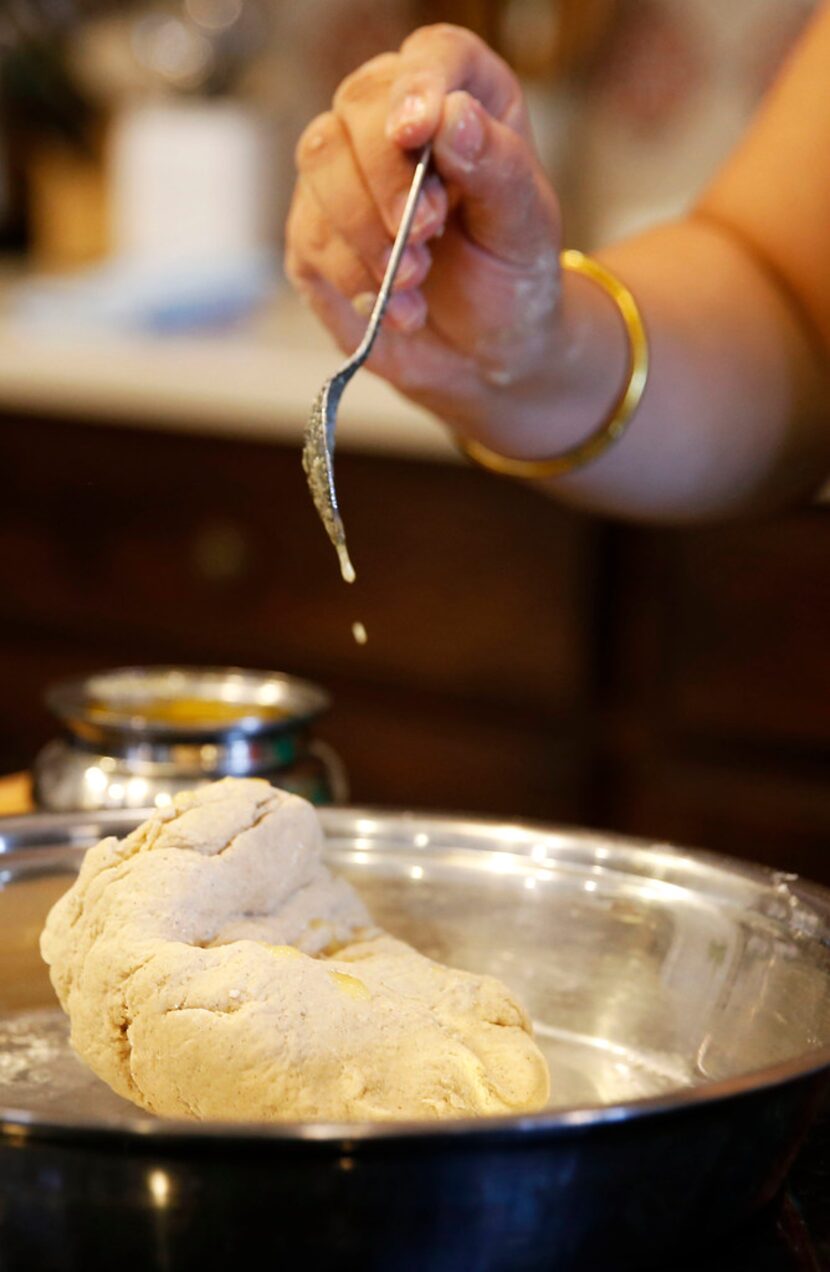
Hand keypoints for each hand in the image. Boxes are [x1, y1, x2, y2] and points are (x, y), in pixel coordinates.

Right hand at [285, 25, 563, 445]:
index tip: (417, 132)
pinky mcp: (315, 233)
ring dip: (366, 233)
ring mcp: (344, 175)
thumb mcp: (525, 227)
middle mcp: (392, 122)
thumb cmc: (511, 276)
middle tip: (426, 235)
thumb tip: (450, 116)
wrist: (484, 353)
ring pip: (321, 164)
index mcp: (461, 97)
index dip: (418, 85)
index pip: (431, 57)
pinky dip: (353, 277)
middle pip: (359, 106)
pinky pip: (311, 235)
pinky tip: (396, 308)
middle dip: (387, 177)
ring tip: (414, 282)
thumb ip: (498, 167)